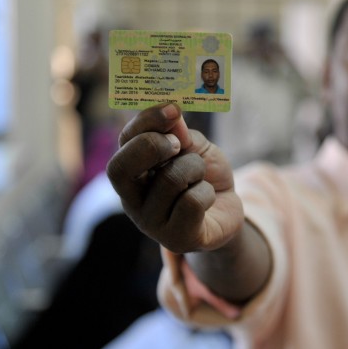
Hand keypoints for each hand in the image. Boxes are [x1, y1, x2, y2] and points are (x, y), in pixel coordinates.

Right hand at [106, 103, 243, 252]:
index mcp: (132, 171)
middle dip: (152, 146)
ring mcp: (150, 222)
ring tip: (200, 177)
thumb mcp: (195, 148)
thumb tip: (172, 118)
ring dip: (195, 169)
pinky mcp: (175, 239)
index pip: (123, 143)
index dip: (146, 122)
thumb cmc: (204, 176)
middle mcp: (131, 199)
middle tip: (180, 144)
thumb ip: (181, 134)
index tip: (173, 109)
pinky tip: (206, 199)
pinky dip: (207, 192)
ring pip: (170, 179)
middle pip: (121, 167)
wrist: (226, 210)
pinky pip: (192, 202)